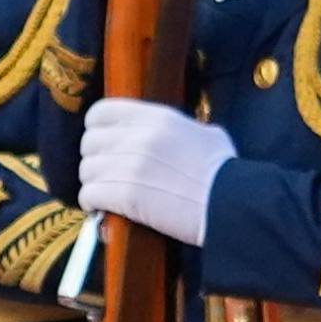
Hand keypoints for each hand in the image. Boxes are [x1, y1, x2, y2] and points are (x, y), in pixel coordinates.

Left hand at [78, 99, 233, 245]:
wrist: (232, 206)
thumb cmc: (225, 173)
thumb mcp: (205, 135)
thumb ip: (176, 129)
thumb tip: (159, 131)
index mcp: (158, 118)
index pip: (101, 112)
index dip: (98, 128)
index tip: (105, 142)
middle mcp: (139, 138)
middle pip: (90, 144)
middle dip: (97, 160)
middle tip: (110, 173)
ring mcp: (130, 166)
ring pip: (87, 171)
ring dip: (96, 184)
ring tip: (110, 194)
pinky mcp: (125, 195)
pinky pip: (89, 195)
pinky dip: (94, 204)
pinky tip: (105, 209)